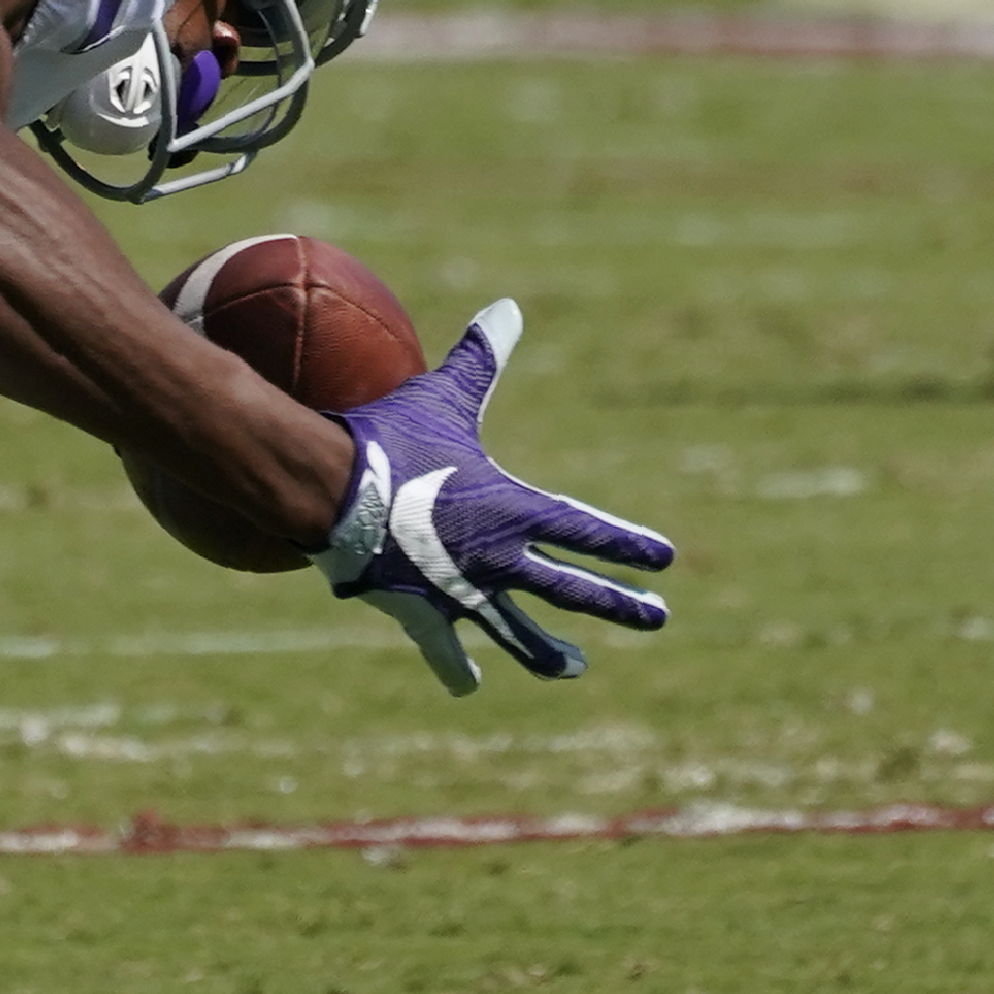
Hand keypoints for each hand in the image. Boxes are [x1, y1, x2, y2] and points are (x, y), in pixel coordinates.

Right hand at [308, 301, 672, 694]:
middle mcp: (500, 559)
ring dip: (551, 653)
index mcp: (514, 509)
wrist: (331, 489)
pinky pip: (445, 648)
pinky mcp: (421, 613)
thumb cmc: (388, 439)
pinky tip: (468, 684)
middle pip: (572, 590)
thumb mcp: (440, 397)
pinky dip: (456, 667)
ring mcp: (464, 593)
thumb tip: (508, 309)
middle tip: (657, 617)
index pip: (587, 531)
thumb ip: (480, 361)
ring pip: (521, 634)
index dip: (626, 544)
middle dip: (618, 604)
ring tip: (576, 667)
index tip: (662, 557)